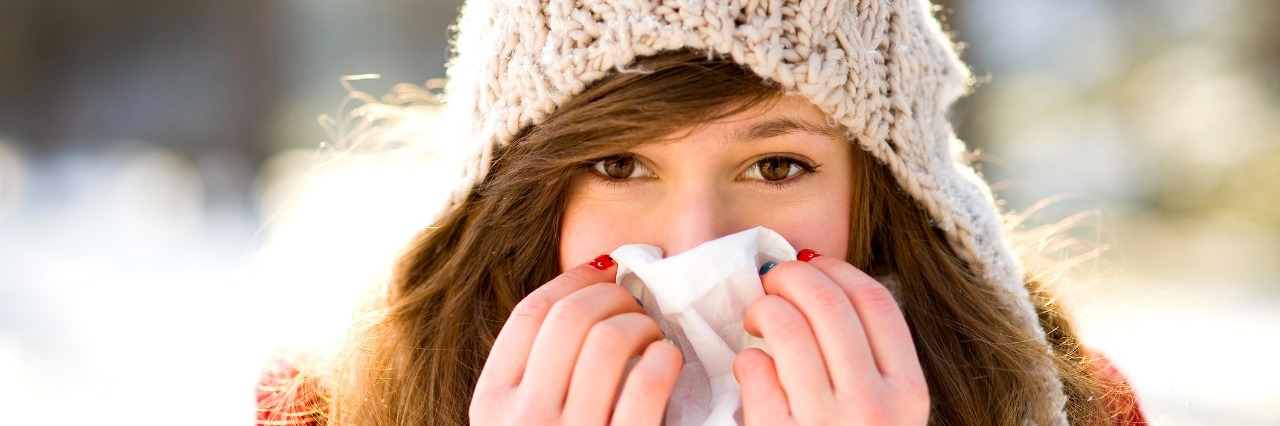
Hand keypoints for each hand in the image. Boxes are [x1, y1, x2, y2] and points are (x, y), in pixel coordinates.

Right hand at [470, 256, 683, 424]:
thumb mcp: (520, 422)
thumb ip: (538, 369)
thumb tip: (592, 279)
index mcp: (491, 405)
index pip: (531, 313)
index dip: (575, 280)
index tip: (604, 272)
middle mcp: (522, 421)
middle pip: (571, 318)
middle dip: (613, 296)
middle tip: (637, 302)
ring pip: (609, 341)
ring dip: (642, 325)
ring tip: (654, 337)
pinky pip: (646, 385)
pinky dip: (664, 361)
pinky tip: (669, 364)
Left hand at [734, 251, 928, 424]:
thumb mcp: (886, 410)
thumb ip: (871, 362)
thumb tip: (822, 281)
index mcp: (908, 392)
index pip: (875, 300)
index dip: (835, 269)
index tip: (811, 265)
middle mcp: (874, 406)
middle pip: (828, 301)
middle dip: (791, 276)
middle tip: (771, 281)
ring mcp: (825, 423)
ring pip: (788, 326)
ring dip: (763, 308)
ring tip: (754, 319)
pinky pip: (755, 369)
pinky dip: (746, 359)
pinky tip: (751, 367)